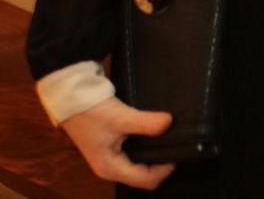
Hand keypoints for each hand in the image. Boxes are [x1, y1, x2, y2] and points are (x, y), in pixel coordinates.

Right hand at [61, 96, 175, 189]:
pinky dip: (145, 146)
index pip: (145, 180)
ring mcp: (110, 157)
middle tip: (175, 144)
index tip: (178, 151)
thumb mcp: (120, 117)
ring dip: (152, 155)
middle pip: (142, 175)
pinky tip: (154, 134)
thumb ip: (145, 122)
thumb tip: (169, 122)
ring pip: (138, 164)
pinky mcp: (111, 146)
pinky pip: (133, 153)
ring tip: (167, 138)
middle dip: (160, 163)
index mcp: (111, 168)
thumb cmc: (92, 111)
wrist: (72, 97)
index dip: (163, 169)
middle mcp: (110, 167)